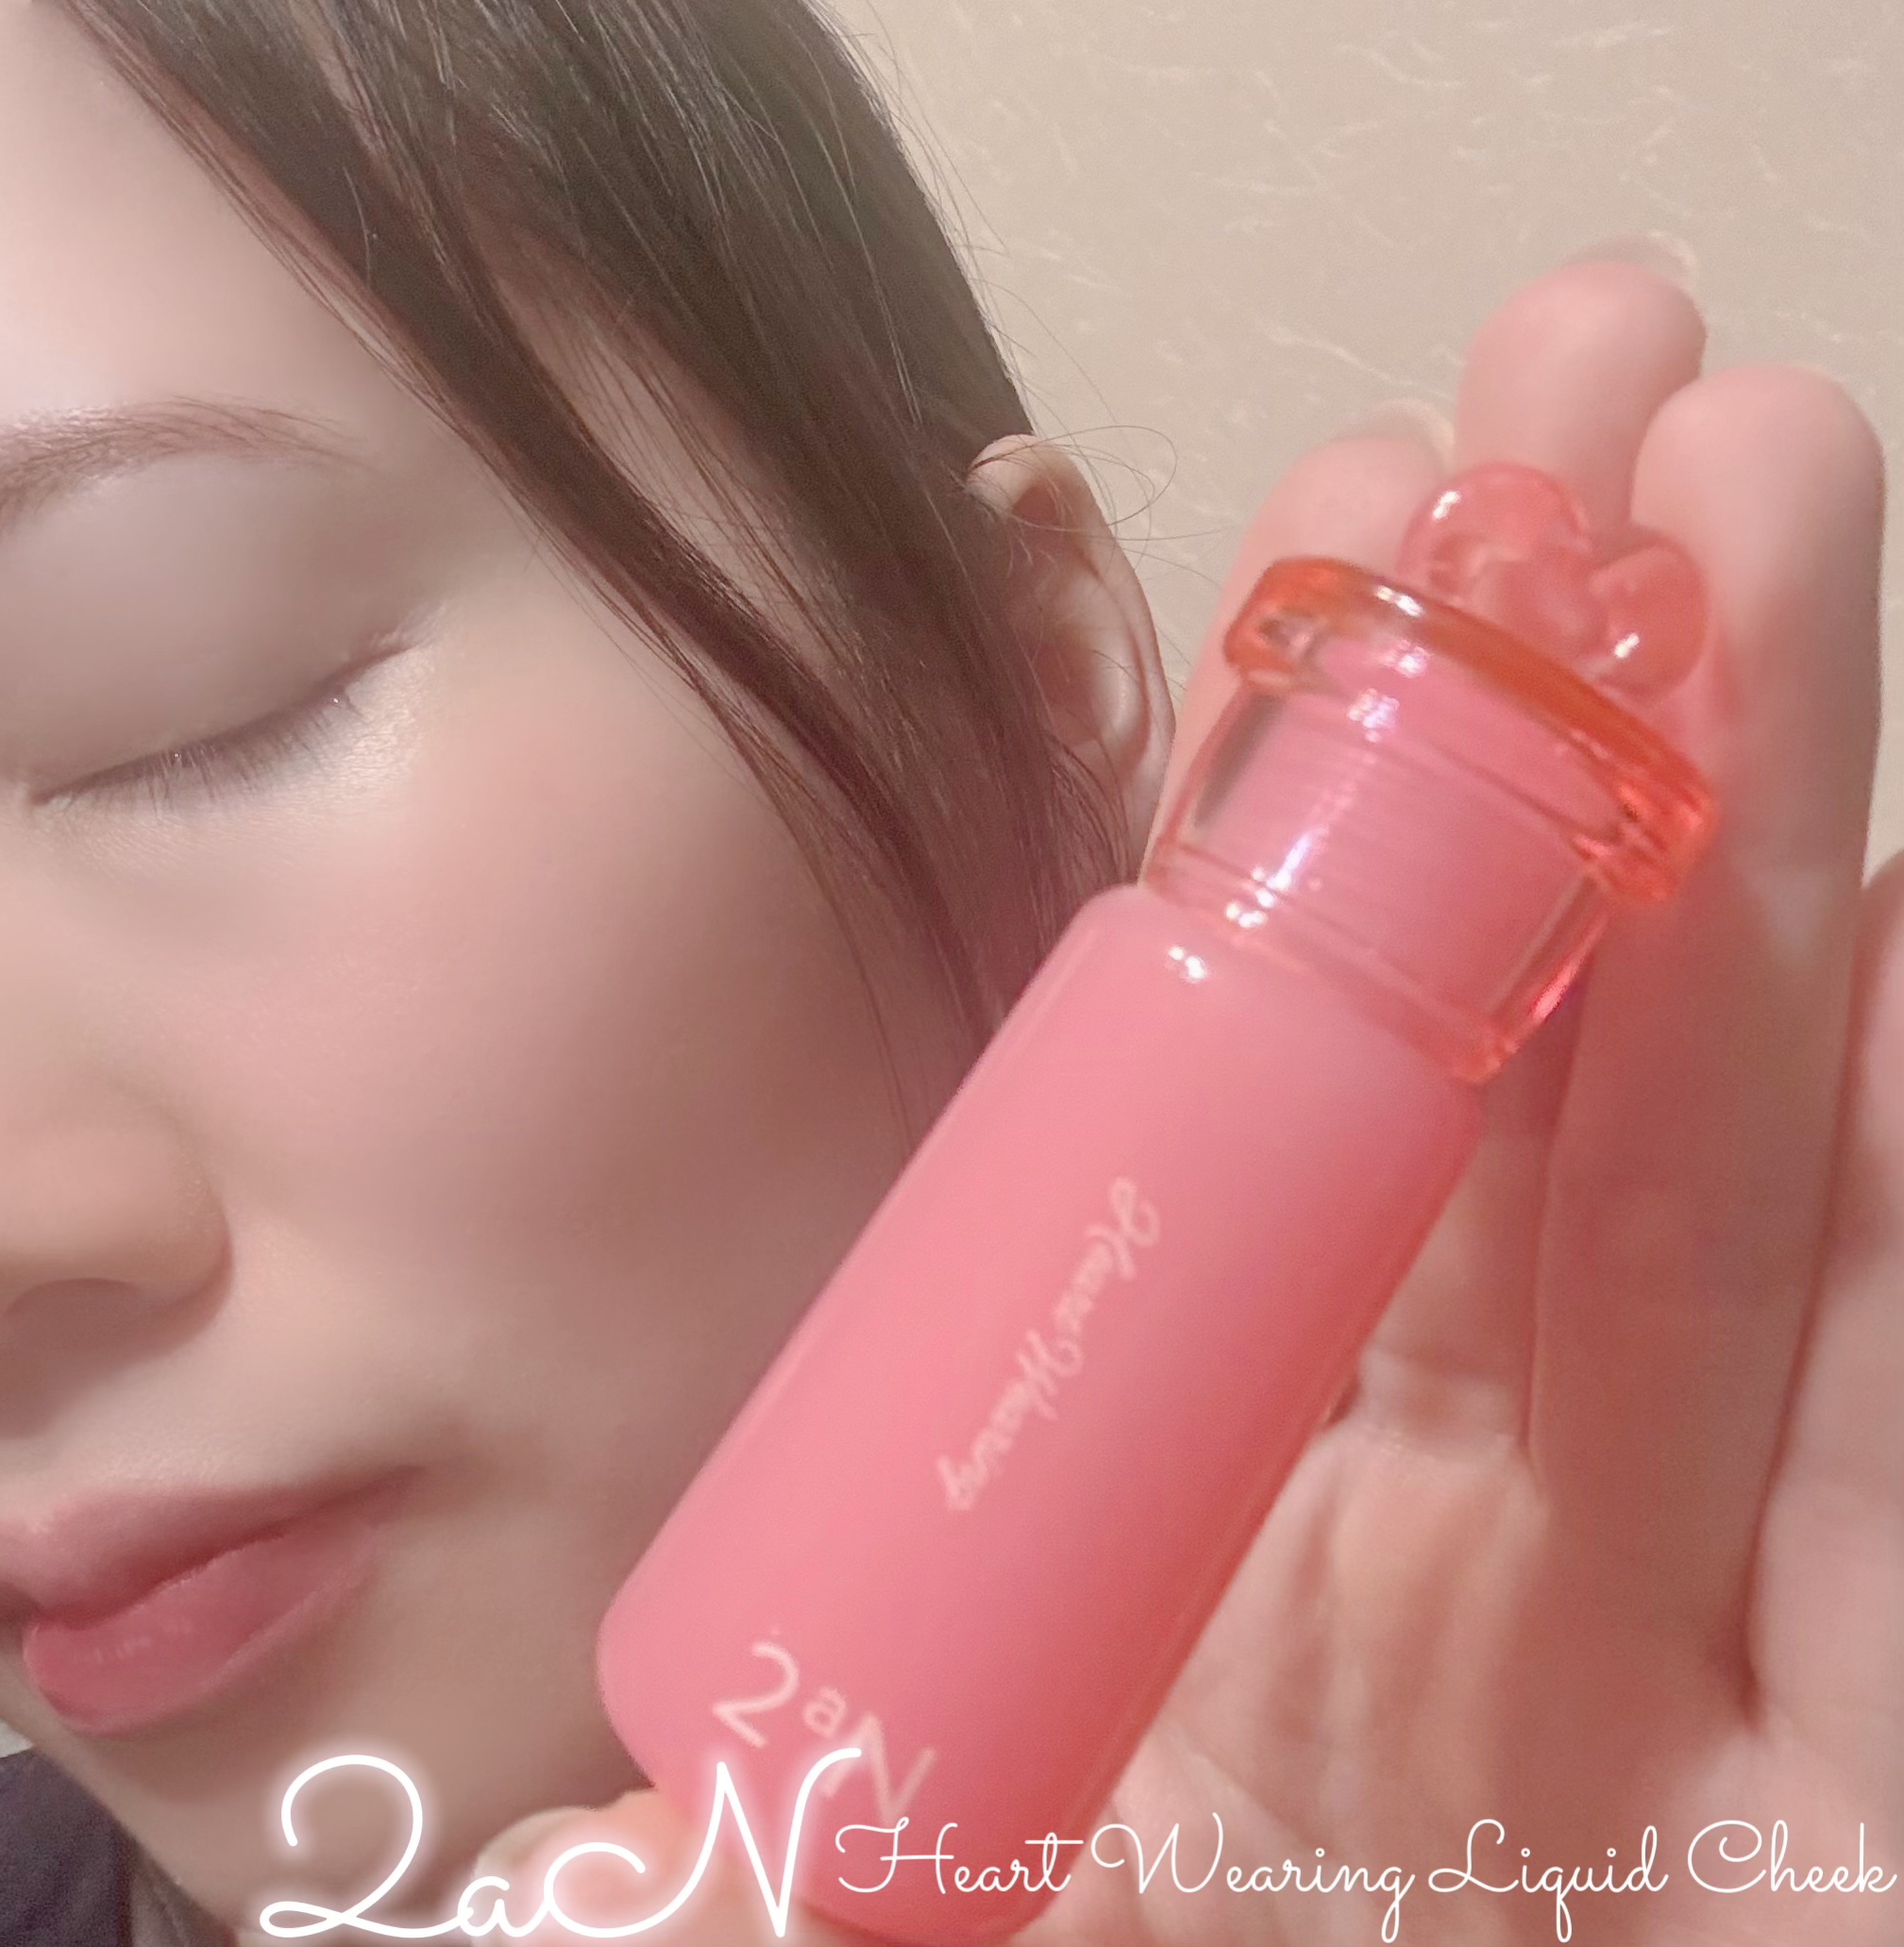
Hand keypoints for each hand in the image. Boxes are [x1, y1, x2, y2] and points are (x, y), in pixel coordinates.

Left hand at [470, 258, 1900, 1944]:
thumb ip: (687, 1931)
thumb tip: (504, 1848)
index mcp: (1169, 1574)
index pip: (1212, 1142)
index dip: (1240, 845)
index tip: (1261, 557)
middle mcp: (1430, 1567)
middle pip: (1493, 1089)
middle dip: (1543, 732)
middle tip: (1569, 398)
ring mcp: (1673, 1663)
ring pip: (1714, 1194)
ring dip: (1743, 847)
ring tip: (1750, 514)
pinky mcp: (1869, 1791)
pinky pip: (1890, 1457)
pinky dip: (1892, 1211)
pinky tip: (1876, 937)